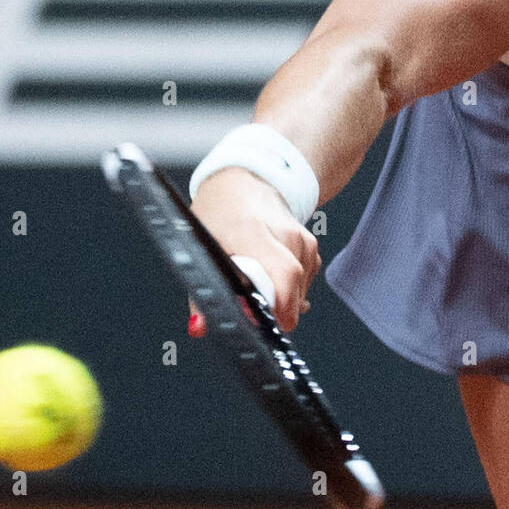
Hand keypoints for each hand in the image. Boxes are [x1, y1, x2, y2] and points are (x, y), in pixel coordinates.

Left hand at [187, 167, 321, 334]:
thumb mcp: (198, 247)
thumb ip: (199, 293)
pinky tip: (271, 280)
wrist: (243, 181)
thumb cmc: (218, 213)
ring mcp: (300, 237)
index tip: (260, 323)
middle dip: (277, 310)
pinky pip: (305, 280)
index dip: (275, 307)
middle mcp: (283, 232)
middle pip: (293, 285)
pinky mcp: (310, 244)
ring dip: (282, 299)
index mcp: (252, 231)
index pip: (281, 275)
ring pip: (300, 287)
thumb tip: (199, 326)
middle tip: (256, 318)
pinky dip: (290, 289)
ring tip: (258, 290)